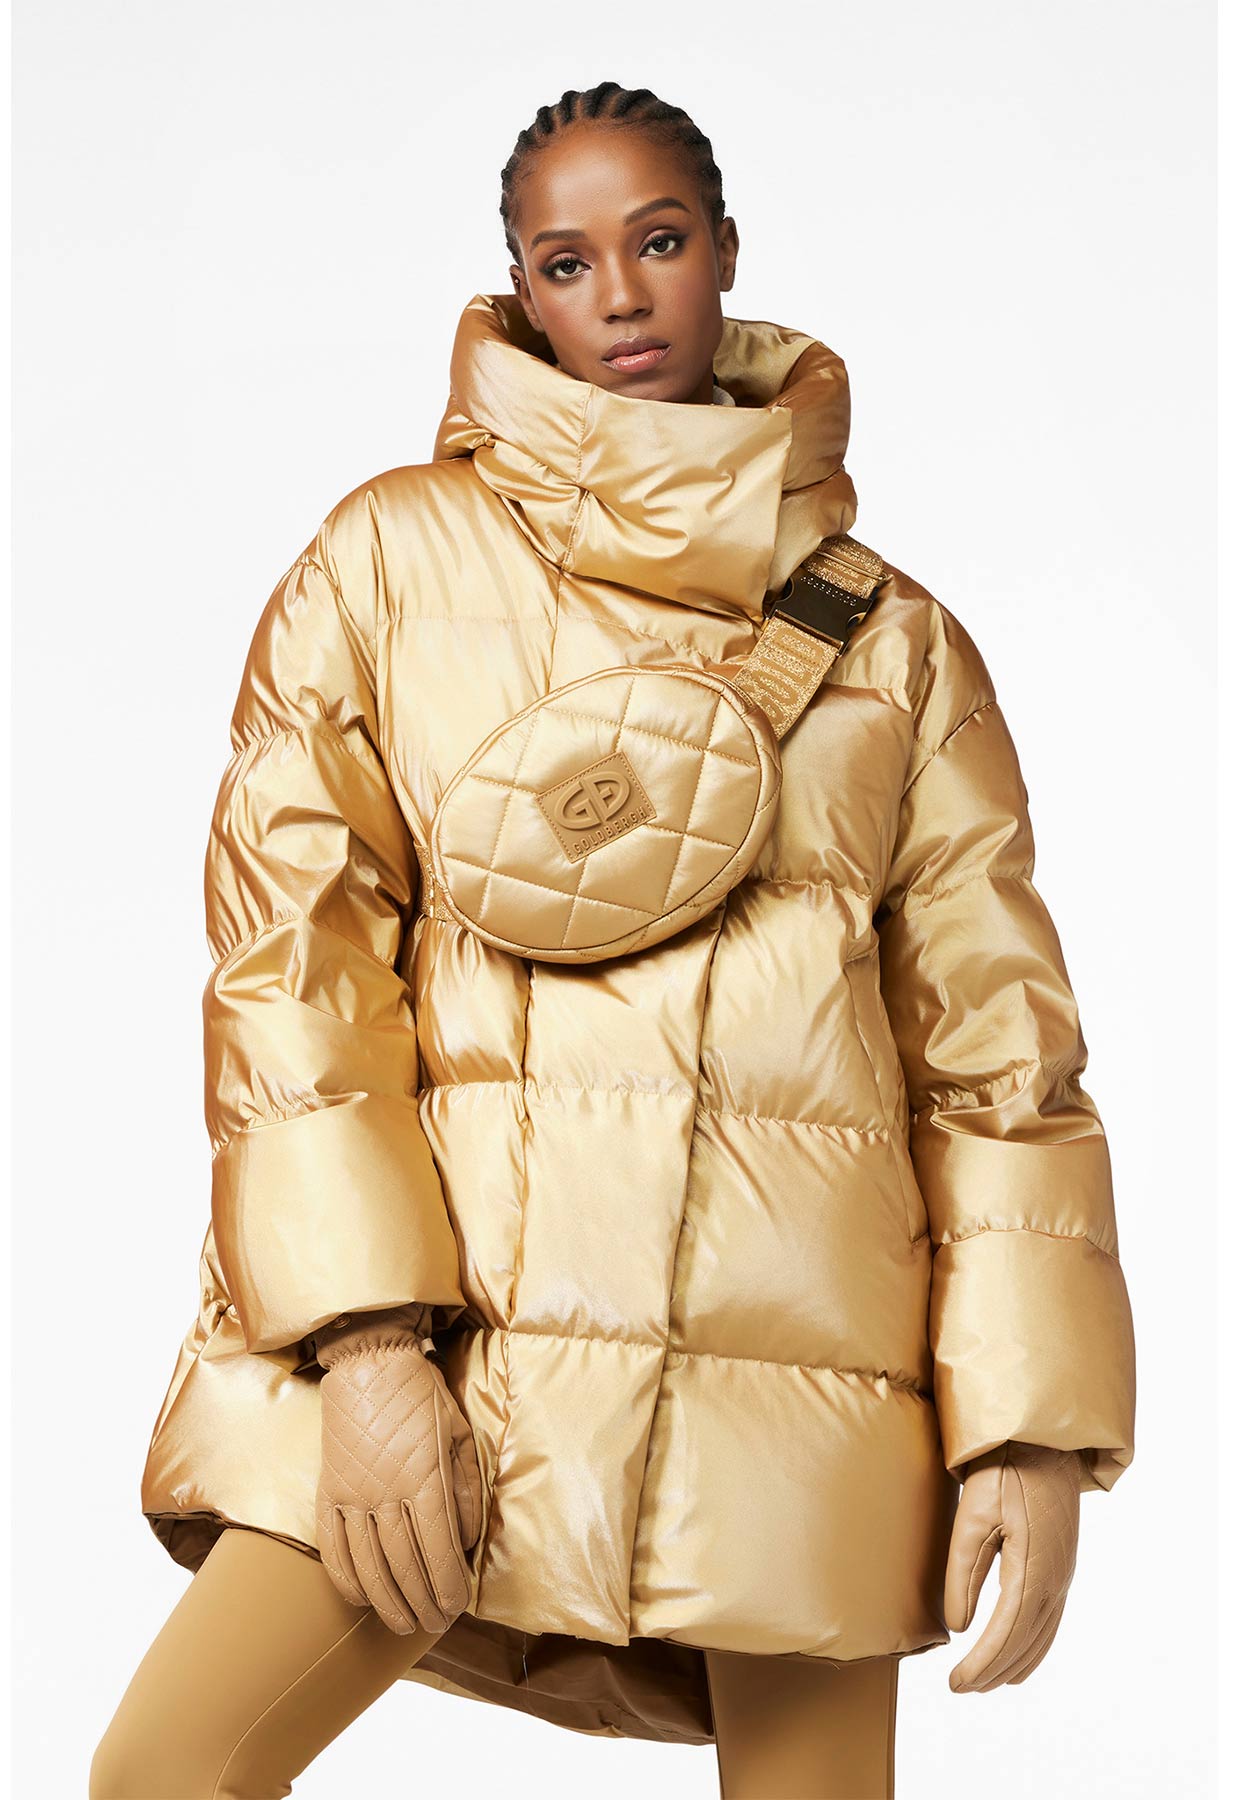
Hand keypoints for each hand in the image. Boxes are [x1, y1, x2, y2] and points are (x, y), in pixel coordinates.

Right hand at [314, 1305, 483, 1636]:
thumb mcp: (460, 1433)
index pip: (439, 1551)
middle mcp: (387, 1494)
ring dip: (387, 1602)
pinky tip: (362, 1597)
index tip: (456, 1609)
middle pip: (405, 1567)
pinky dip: (346, 1579)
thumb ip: (466, 1490)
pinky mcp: (328, 1492)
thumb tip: (466, 1540)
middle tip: (434, 1626)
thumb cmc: (421, 1395)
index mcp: (425, 1480)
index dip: (448, 1588)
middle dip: (423, 1604)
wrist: (368, 1363)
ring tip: (403, 1624)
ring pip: (369, 1566)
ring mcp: (353, 1495)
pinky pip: (333, 1548)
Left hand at [945, 1441, 1083, 1691]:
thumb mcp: (972, 1516)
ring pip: (1040, 1636)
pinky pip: (1050, 1621)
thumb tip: (958, 1627)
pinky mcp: (1062, 1566)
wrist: (1044, 1442)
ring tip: (982, 1683)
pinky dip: (1032, 1647)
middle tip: (960, 1688)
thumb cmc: (1003, 1472)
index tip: (956, 1683)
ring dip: (1012, 1663)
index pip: (1006, 1633)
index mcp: (1034, 1570)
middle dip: (992, 1670)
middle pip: (1025, 1642)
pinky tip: (1017, 1657)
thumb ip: (963, 1574)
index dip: (982, 1663)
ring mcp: (1063, 1575)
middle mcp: (1056, 1580)